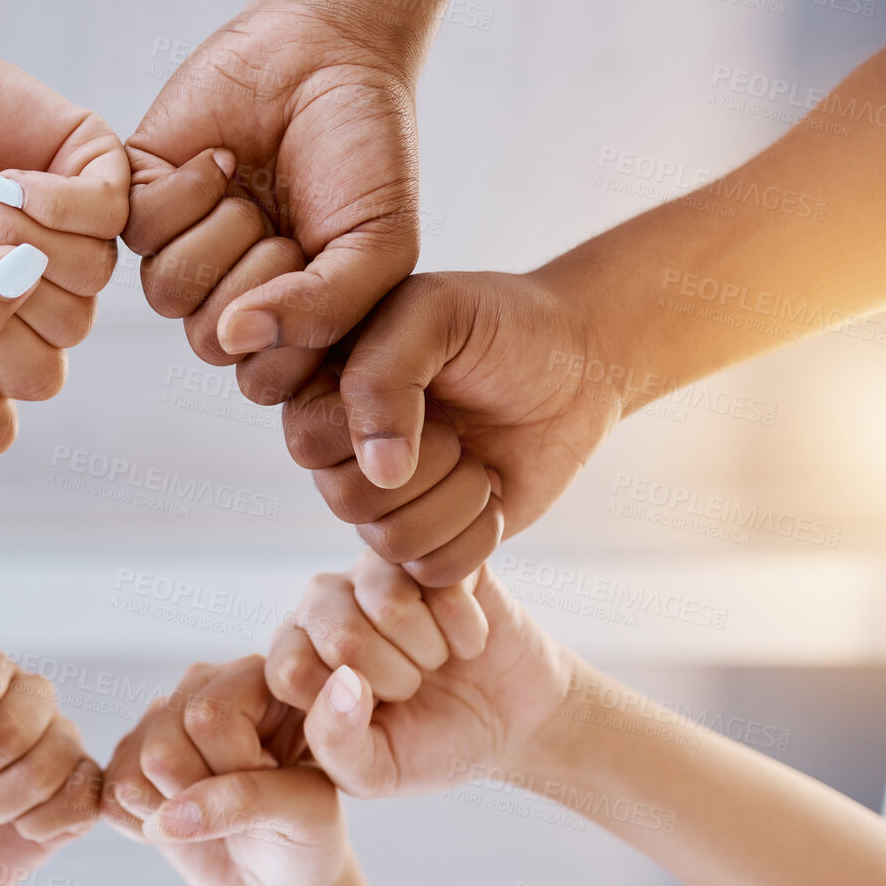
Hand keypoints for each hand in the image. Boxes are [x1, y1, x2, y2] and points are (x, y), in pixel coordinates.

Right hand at [0, 25, 127, 400]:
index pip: (40, 376)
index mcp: (14, 325)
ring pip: (93, 271)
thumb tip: (20, 281)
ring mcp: (85, 230)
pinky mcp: (102, 172)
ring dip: (23, 234)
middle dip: (5, 281)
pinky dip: (51, 200)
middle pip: (71, 327)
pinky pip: (109, 213)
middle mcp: (56, 284)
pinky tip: (4, 178)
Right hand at [102, 656, 347, 885]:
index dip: (237, 767)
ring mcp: (159, 719)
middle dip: (202, 793)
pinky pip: (111, 794)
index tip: (274, 786)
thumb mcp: (303, 812)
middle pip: (166, 745)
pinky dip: (146, 826)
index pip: (210, 716)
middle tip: (240, 806)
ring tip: (214, 814)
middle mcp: (202, 686)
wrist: (277, 877)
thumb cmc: (305, 836)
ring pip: (138, 769)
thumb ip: (246, 799)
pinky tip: (183, 823)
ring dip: (176, 812)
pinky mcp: (127, 757)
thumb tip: (171, 815)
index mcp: (258, 677)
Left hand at [123, 3, 419, 405]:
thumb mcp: (380, 244)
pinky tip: (221, 159)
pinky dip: (188, 190)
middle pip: (209, 342)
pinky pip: (144, 231)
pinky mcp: (144, 197)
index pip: (263, 380)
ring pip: (170, 292)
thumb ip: (326, 310)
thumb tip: (236, 338)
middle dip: (258, 280)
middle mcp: (231, 293)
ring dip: (222, 235)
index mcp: (287, 321)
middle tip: (288, 228)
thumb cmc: (366, 150)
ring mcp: (186, 247)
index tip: (326, 272)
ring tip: (253, 193)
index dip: (291, 335)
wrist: (331, 50)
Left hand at [267, 552, 571, 798]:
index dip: (343, 707)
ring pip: (390, 604)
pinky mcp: (433, 554)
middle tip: (414, 687)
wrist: (512, 724)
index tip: (374, 717)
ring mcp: (377, 570)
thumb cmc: (431, 745)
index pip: (289, 669)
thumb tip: (342, 684)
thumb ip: (337, 743)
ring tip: (437, 662)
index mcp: (297, 652)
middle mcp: (326, 602)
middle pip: (341, 636)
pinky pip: (442, 583)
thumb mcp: (375, 770)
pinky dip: (467, 631)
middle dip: (396, 681)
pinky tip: (468, 642)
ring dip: (430, 652)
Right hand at [283, 270, 621, 584]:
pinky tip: (492, 491)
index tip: (425, 388)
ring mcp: (386, 502)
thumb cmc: (504, 325)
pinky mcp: (432, 540)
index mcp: (324, 389)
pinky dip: (478, 534)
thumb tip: (378, 471)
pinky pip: (433, 572)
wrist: (578, 365)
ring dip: (457, 498)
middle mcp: (344, 451)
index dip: (371, 427)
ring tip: (478, 456)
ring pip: (392, 542)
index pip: (307, 441)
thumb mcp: (435, 314)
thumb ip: (382, 375)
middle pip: (346, 500)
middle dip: (428, 464)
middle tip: (459, 427)